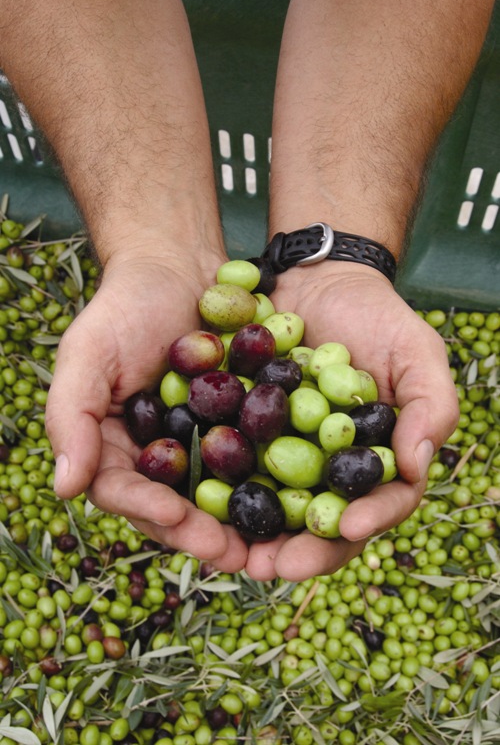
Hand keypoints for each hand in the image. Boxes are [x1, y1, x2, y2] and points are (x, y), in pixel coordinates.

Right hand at [45, 252, 248, 571]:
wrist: (179, 267)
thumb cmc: (125, 306)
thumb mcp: (87, 352)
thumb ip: (72, 416)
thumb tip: (64, 488)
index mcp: (115, 447)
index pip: (123, 491)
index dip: (147, 508)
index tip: (175, 515)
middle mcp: (158, 456)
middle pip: (174, 507)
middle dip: (199, 533)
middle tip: (230, 553)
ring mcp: (202, 445)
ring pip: (218, 496)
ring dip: (240, 524)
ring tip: (265, 545)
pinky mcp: (240, 428)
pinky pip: (255, 460)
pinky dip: (272, 482)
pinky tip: (296, 499)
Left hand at [244, 262, 458, 581]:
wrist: (319, 281)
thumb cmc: (377, 317)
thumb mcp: (417, 353)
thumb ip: (430, 407)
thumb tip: (417, 466)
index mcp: (376, 462)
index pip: (380, 504)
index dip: (367, 520)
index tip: (346, 527)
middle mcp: (330, 469)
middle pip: (321, 523)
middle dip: (300, 550)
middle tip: (272, 566)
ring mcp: (286, 455)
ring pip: (272, 507)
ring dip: (250, 536)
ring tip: (229, 554)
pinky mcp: (247, 436)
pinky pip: (231, 467)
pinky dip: (215, 487)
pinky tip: (194, 503)